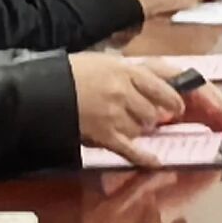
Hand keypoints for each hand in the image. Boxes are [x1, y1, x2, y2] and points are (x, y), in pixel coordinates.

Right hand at [72, 51, 196, 156]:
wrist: (43, 89)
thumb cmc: (72, 72)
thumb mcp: (104, 61)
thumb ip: (130, 73)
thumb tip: (155, 85)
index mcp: (125, 70)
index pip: (163, 86)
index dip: (175, 98)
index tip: (178, 105)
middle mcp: (124, 92)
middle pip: (154, 111)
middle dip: (153, 116)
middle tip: (148, 116)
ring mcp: (114, 114)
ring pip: (142, 129)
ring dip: (138, 129)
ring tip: (124, 123)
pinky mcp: (103, 134)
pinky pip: (130, 149)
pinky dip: (144, 157)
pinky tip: (156, 161)